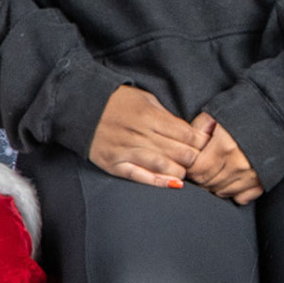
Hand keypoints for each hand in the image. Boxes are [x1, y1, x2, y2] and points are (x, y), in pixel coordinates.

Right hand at [89, 86, 205, 188]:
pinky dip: (159, 181)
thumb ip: (165, 115)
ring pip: (163, 165)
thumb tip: (188, 132)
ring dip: (180, 170)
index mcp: (149, 116)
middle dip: (193, 158)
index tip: (204, 145)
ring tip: (183, 170)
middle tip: (196, 160)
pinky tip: (173, 183)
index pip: (186, 134)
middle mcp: (139, 134)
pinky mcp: (114, 164)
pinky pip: (140, 176)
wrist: (79, 107)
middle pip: (179, 152)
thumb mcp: (144, 99)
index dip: (200, 141)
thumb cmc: (116, 101)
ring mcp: (126, 150)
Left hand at [187, 115, 263, 204]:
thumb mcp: (218, 112)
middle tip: (199, 168)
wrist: (280, 117)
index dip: (189, 167)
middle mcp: (238, 164)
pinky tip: (229, 181)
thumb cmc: (248, 112)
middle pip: (207, 183)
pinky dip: (233, 193)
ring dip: (214, 185)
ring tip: (213, 173)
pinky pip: (241, 198)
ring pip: (222, 192)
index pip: (197, 170)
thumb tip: (185, 144)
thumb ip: (198, 128)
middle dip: (199, 178)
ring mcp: (251, 175)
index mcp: (225, 146)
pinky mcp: (263, 182)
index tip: (188, 163)